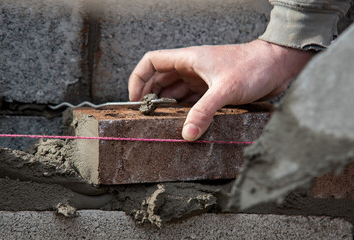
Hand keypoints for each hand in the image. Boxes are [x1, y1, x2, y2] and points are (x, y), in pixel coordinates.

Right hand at [128, 39, 312, 140]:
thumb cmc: (253, 66)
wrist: (278, 65)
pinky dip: (184, 111)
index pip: (151, 62)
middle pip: (160, 80)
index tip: (134, 99)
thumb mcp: (225, 89)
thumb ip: (204, 111)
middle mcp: (191, 68)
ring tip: (160, 122)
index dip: (138, 78)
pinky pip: (191, 101)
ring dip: (168, 105)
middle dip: (150, 96)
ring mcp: (201, 79)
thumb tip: (188, 134)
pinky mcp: (213, 90)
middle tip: (145, 116)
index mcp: (188, 59)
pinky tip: (182, 123)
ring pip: (175, 91)